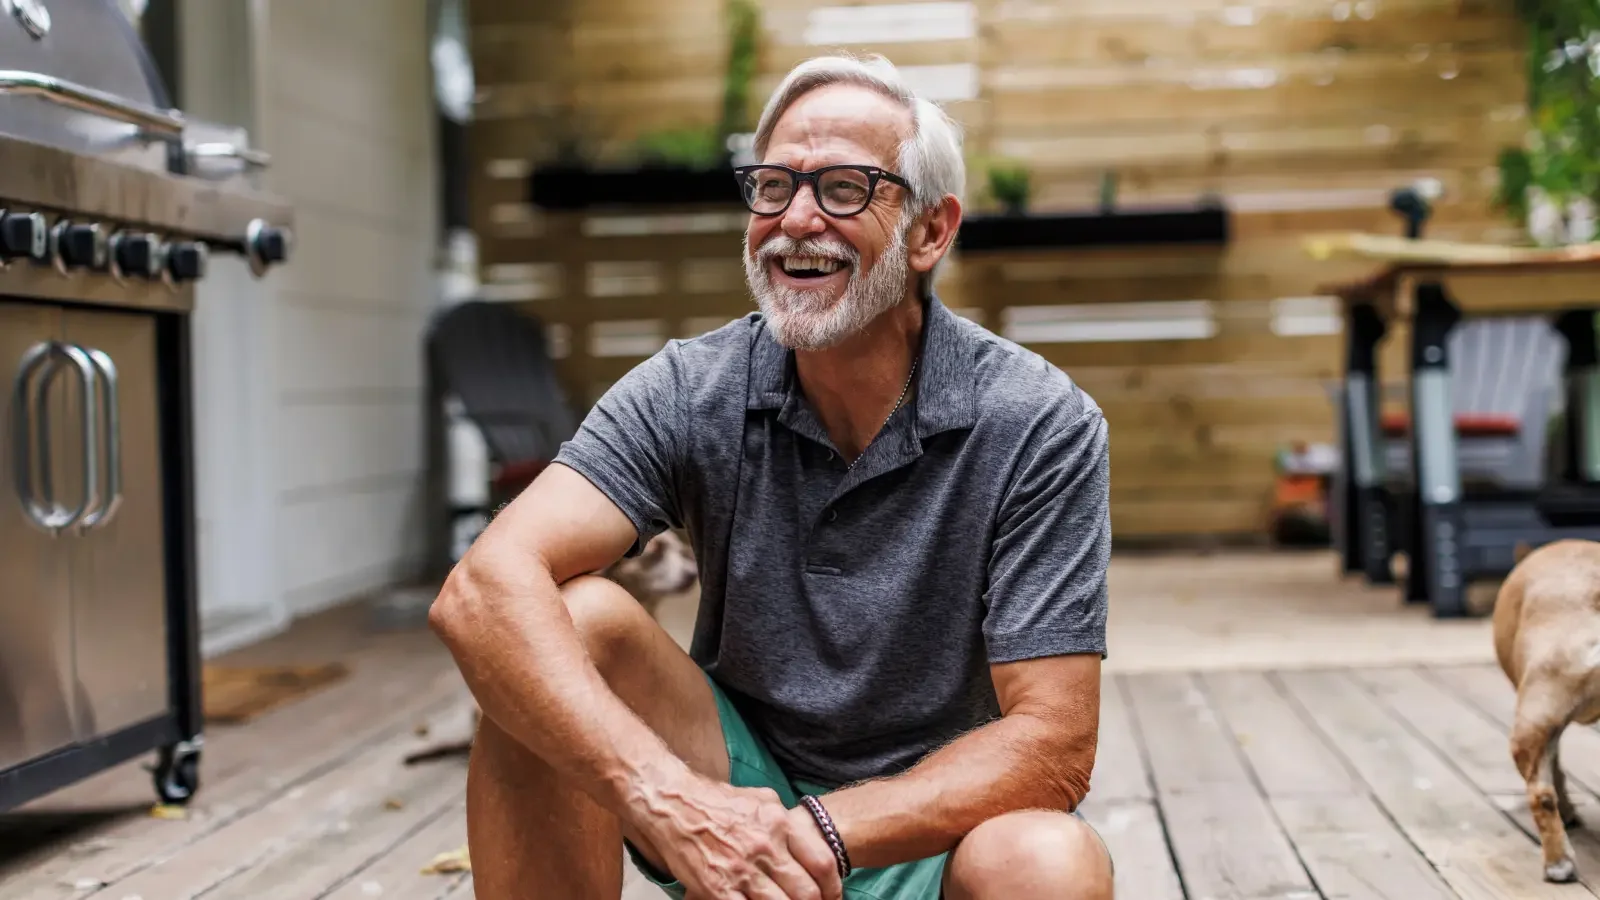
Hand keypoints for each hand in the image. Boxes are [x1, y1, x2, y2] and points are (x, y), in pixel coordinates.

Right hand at [633, 775, 843, 899]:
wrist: (673, 804)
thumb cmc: (716, 802)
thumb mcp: (761, 800)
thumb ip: (785, 822)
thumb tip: (807, 841)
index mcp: (779, 823)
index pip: (822, 863)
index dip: (834, 888)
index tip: (833, 896)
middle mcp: (765, 847)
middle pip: (806, 892)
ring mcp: (741, 870)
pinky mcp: (718, 889)